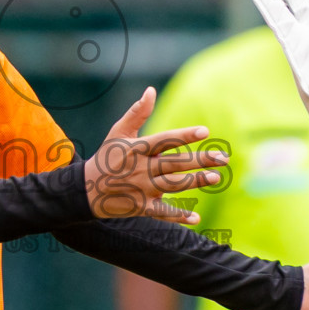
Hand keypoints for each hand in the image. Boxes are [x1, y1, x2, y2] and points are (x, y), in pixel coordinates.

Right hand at [85, 87, 225, 223]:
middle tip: (223, 158)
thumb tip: (151, 90)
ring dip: (195, 182)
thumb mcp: (118, 132)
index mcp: (137, 149)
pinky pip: (163, 213)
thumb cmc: (107, 157)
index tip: (205, 131)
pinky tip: (196, 218)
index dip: (184, 136)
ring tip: (215, 178)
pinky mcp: (141, 207)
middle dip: (200, 161)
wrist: (85, 191)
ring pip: (173, 186)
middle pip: (175, 164)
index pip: (165, 140)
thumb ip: (137, 113)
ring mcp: (141, 189)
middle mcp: (141, 169)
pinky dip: (179, 216)